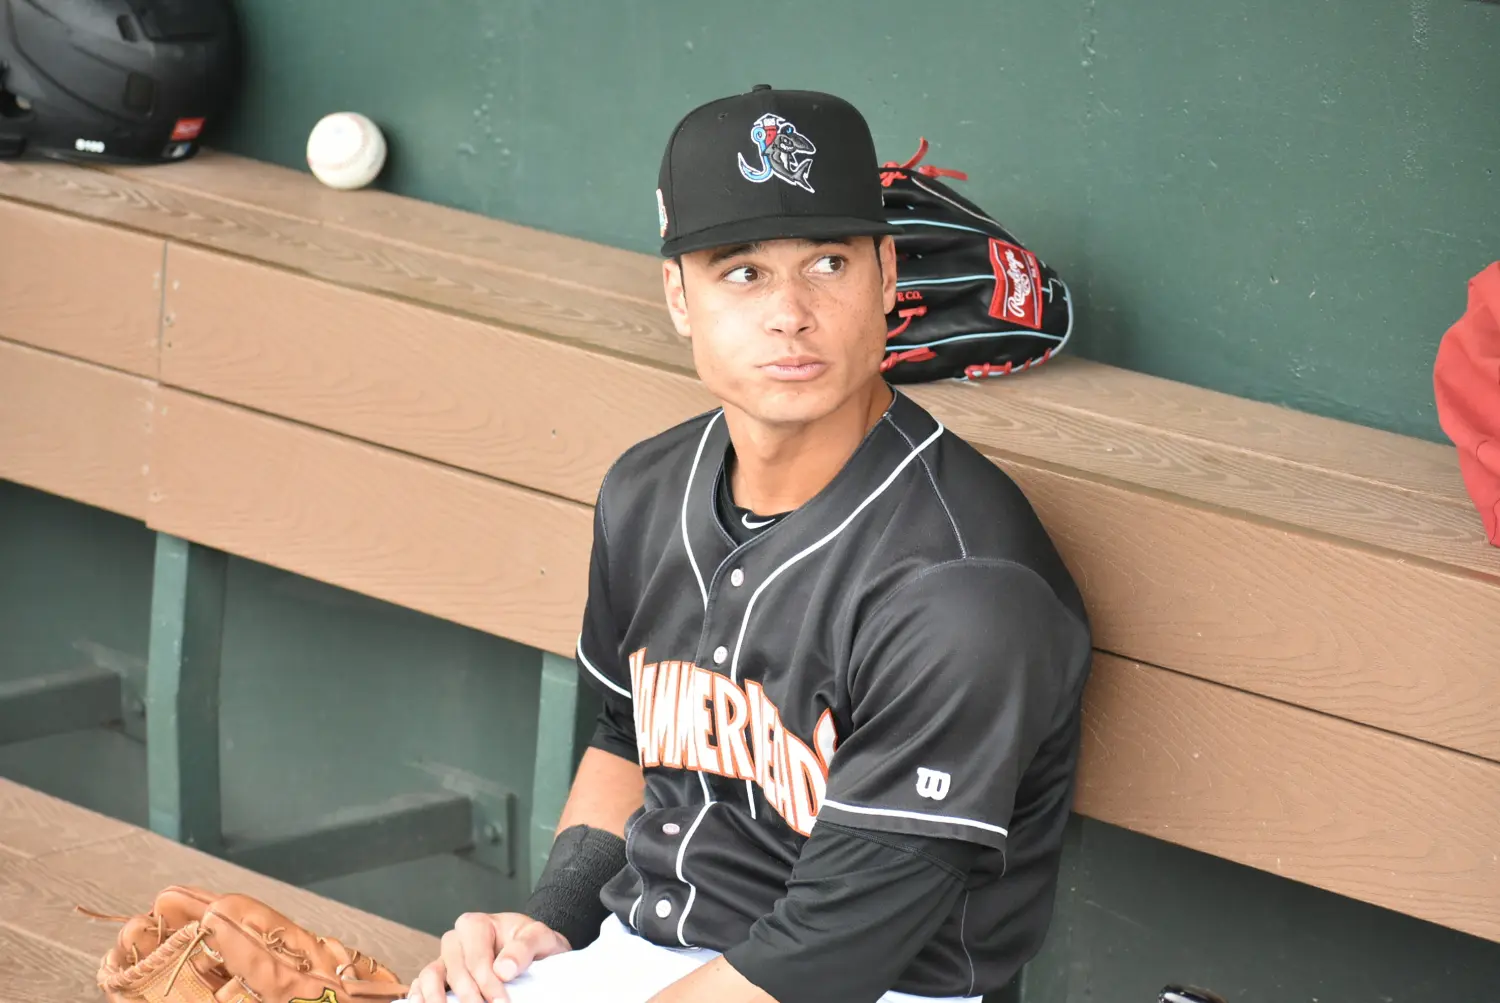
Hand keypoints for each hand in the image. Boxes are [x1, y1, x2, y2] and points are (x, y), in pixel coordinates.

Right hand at [408, 911, 571, 1002]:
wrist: (531, 950)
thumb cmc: (531, 943)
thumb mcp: (540, 937)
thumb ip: (525, 947)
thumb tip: (503, 969)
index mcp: (476, 925)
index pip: (477, 959)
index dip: (488, 983)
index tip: (502, 1002)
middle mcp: (455, 940)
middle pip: (455, 971)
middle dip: (469, 996)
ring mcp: (445, 958)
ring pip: (430, 976)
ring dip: (436, 998)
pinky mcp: (440, 975)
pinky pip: (422, 984)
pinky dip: (421, 995)